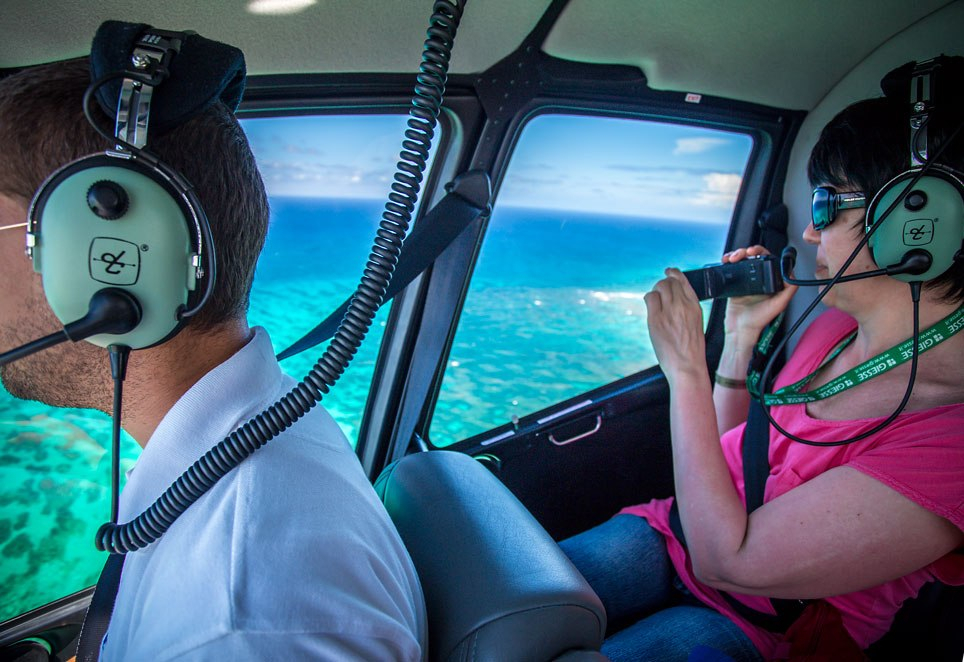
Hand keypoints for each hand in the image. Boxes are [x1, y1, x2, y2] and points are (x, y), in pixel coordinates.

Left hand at [645, 268, 706, 382]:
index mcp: (695, 306)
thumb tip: (674, 298)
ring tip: (655, 299)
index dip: (674, 273)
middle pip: (669, 282)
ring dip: (655, 290)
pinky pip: (650, 298)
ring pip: (659, 287)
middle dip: (663, 284)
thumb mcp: (696, 323)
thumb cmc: (691, 349)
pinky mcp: (656, 319)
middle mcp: (683, 305)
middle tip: (660, 292)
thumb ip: (687, 308)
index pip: (683, 280)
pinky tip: (651, 306)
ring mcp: (669, 311)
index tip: (669, 272)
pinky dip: (649, 299)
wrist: (687, 366)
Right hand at [720, 246, 796, 346]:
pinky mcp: (734, 283)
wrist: (740, 329)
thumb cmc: (759, 320)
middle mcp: (759, 279)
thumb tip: (792, 272)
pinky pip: (731, 268)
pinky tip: (726, 261)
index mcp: (771, 281)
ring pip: (742, 260)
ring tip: (732, 258)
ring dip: (736, 254)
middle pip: (753, 256)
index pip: (768, 259)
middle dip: (746, 251)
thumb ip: (789, 289)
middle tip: (743, 253)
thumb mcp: (779, 304)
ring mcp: (746, 280)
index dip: (762, 251)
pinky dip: (728, 261)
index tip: (755, 252)